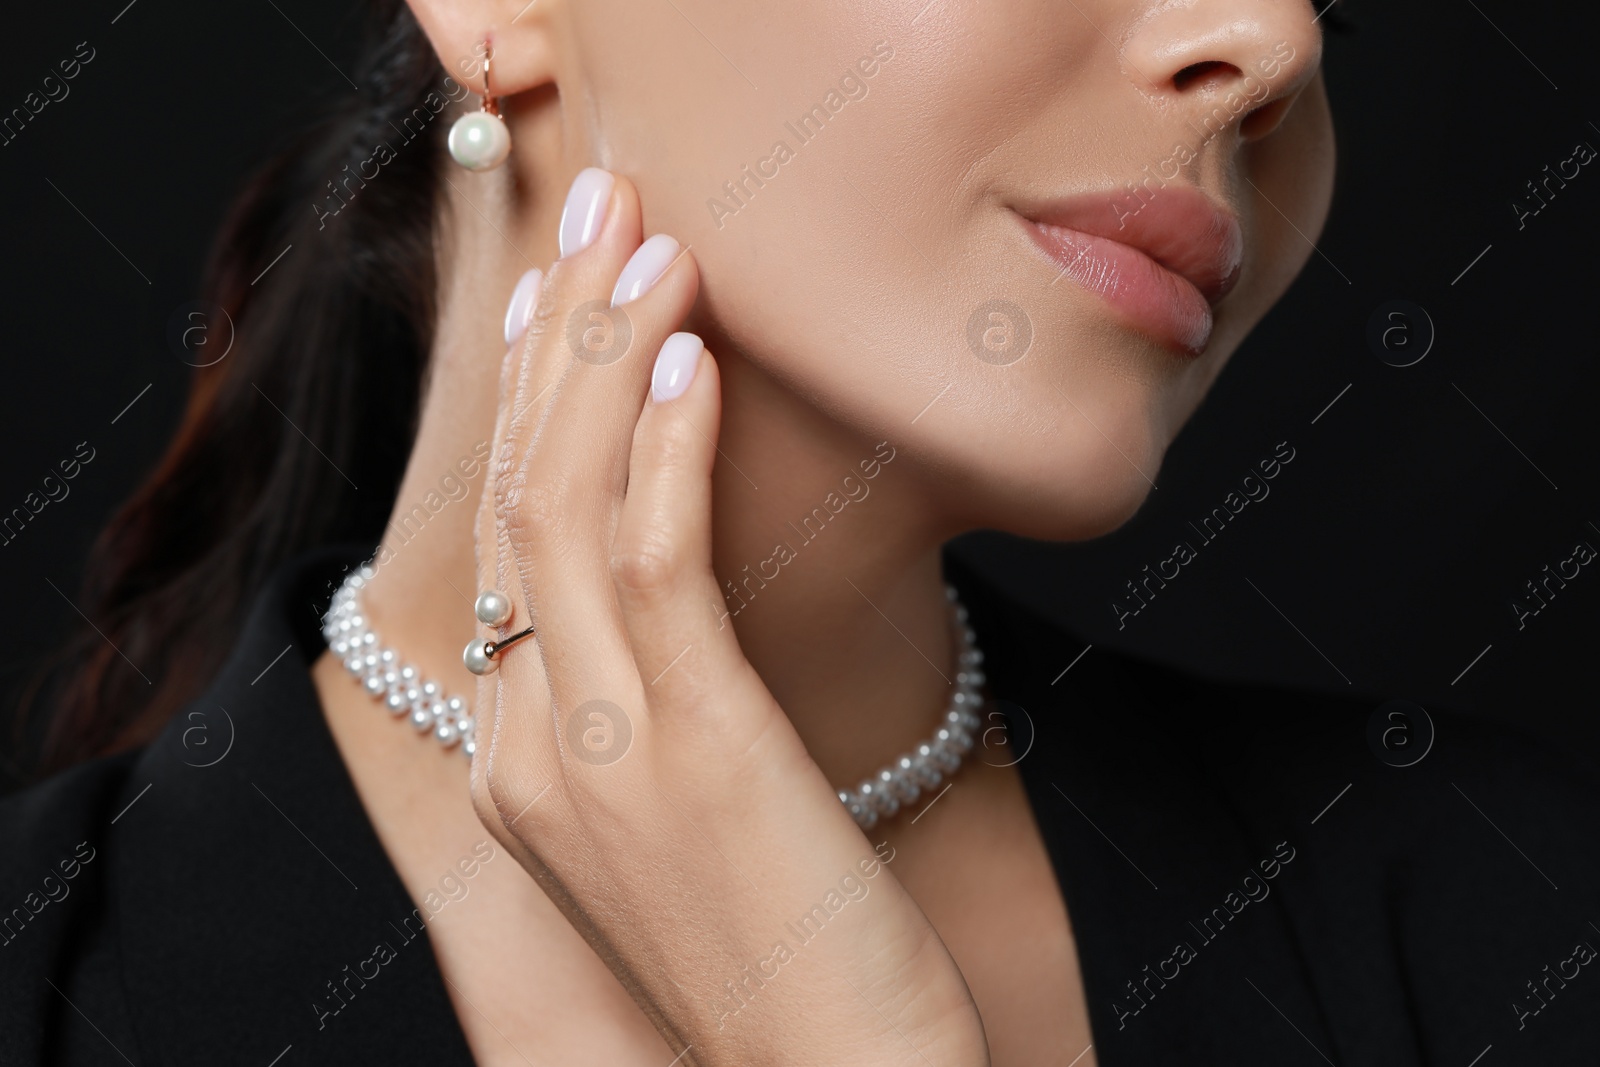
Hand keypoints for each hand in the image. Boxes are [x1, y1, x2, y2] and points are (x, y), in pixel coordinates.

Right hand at [466, 168, 988, 1066]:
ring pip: (564, 506)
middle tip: (596, 216)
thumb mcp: (690, 819)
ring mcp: (593, 742)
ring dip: (604, 356)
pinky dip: (665, 444)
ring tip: (647, 244)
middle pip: (516, 499)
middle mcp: (527, 743)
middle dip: (552, 339)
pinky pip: (654, 558)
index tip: (568, 303)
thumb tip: (682, 598)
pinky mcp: (685, 740)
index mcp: (520, 764)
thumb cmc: (784, 955)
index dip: (529, 404)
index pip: (506, 545)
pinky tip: (691, 358)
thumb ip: (654, 708)